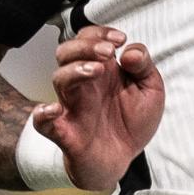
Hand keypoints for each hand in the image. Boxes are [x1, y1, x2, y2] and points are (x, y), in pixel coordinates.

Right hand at [40, 25, 164, 189]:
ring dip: (76, 69)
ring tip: (97, 70)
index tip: (120, 40)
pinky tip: (55, 109)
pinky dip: (42, 114)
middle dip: (85, 45)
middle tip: (108, 52)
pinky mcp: (65, 133)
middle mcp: (84, 85)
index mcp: (102, 71)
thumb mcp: (151, 91)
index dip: (100, 32)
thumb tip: (130, 51)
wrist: (121, 161)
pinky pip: (42, 122)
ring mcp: (72, 107)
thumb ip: (144, 67)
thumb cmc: (131, 123)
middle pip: (66, 52)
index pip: (88, 39)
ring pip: (59, 78)